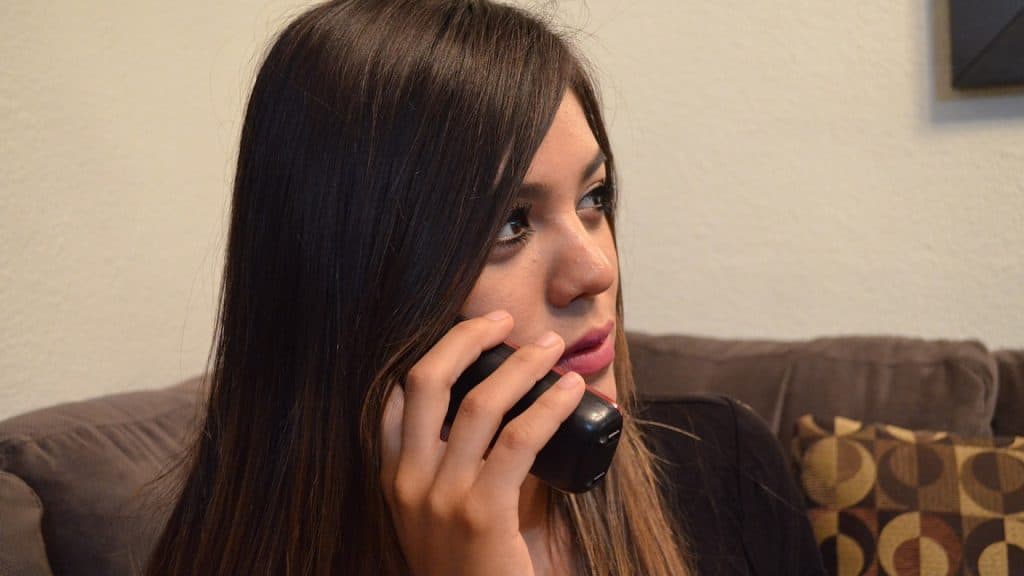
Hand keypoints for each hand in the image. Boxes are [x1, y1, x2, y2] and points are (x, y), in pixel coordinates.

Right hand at [380, 311, 585, 575]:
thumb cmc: (479, 571)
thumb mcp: (458, 516)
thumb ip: (477, 466)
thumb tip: (524, 409)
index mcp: (397, 478)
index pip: (396, 397)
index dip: (435, 352)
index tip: (473, 332)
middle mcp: (408, 482)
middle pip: (425, 381)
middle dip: (467, 337)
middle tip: (505, 319)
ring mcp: (439, 498)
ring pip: (477, 402)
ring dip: (521, 365)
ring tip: (552, 349)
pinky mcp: (481, 514)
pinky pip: (517, 440)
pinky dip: (549, 407)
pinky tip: (573, 393)